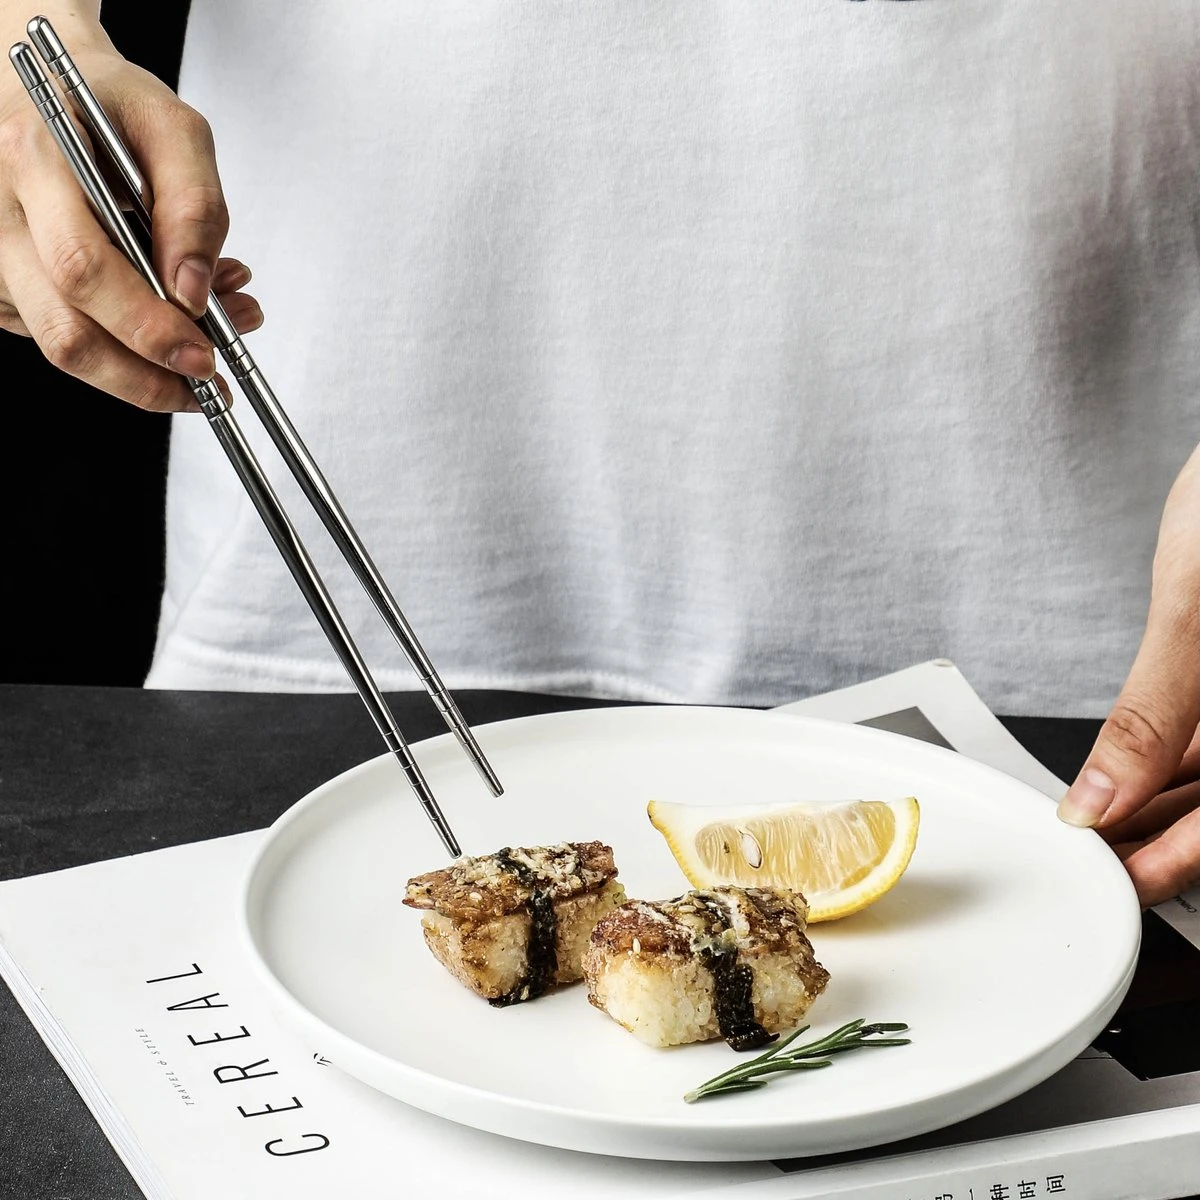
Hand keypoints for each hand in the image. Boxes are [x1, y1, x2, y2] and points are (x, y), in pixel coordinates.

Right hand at [0, 23, 260, 410]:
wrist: (46, 87)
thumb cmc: (108, 104)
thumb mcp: (173, 127)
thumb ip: (195, 205)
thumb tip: (196, 291)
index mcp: (31, 159)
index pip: (83, 269)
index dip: (146, 324)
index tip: (204, 353)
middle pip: (65, 330)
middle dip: (147, 375)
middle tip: (209, 381)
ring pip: (62, 347)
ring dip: (145, 367)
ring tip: (207, 342)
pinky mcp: (2, 286)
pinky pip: (63, 337)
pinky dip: (126, 346)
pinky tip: (166, 317)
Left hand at [1056, 444, 1199, 906]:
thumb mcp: (1197, 602)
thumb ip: (1152, 713)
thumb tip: (1098, 802)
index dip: (1176, 862)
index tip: (1115, 883)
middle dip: (1167, 842)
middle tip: (1099, 865)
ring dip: (1168, 808)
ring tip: (1104, 832)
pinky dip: (1179, 763)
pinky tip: (1137, 783)